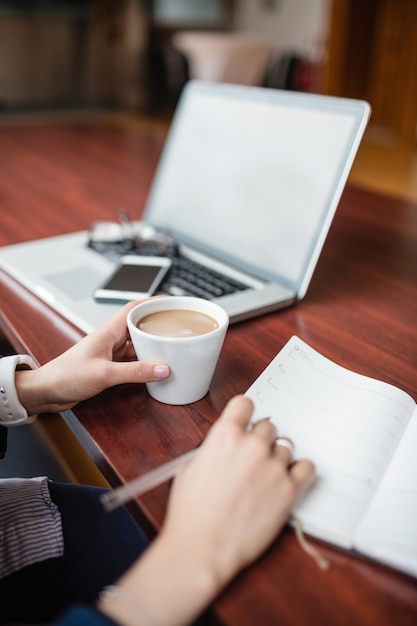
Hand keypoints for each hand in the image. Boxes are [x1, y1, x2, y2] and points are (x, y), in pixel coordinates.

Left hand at [15, 300, 169, 414]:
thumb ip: (135, 372)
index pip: (134, 308)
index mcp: (108, 331)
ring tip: (171, 348)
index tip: (172, 302)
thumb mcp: (104, 374)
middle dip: (158, 325)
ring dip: (152, 345)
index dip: (154, 302)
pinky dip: (144, 362)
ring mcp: (109, 353)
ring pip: (137, 343)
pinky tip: (153, 368)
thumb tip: (162, 369)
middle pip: (139, 325)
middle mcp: (110, 339)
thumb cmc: (65, 376)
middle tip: (177, 328)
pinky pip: (132, 360)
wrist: (46, 391)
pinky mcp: (108, 366)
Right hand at [162, 395, 314, 584]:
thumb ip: (213, 449)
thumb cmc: (191, 514)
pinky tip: (287, 480)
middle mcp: (252, 445)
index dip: (244, 414)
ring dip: (276, 458)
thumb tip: (225, 446)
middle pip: (268, 427)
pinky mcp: (289, 490)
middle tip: (252, 459)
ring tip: (264, 478)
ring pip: (286, 447)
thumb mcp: (190, 468)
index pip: (245, 404)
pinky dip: (299, 471)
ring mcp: (273, 467)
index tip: (246, 423)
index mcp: (225, 435)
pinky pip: (306, 467)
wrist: (201, 548)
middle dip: (260, 440)